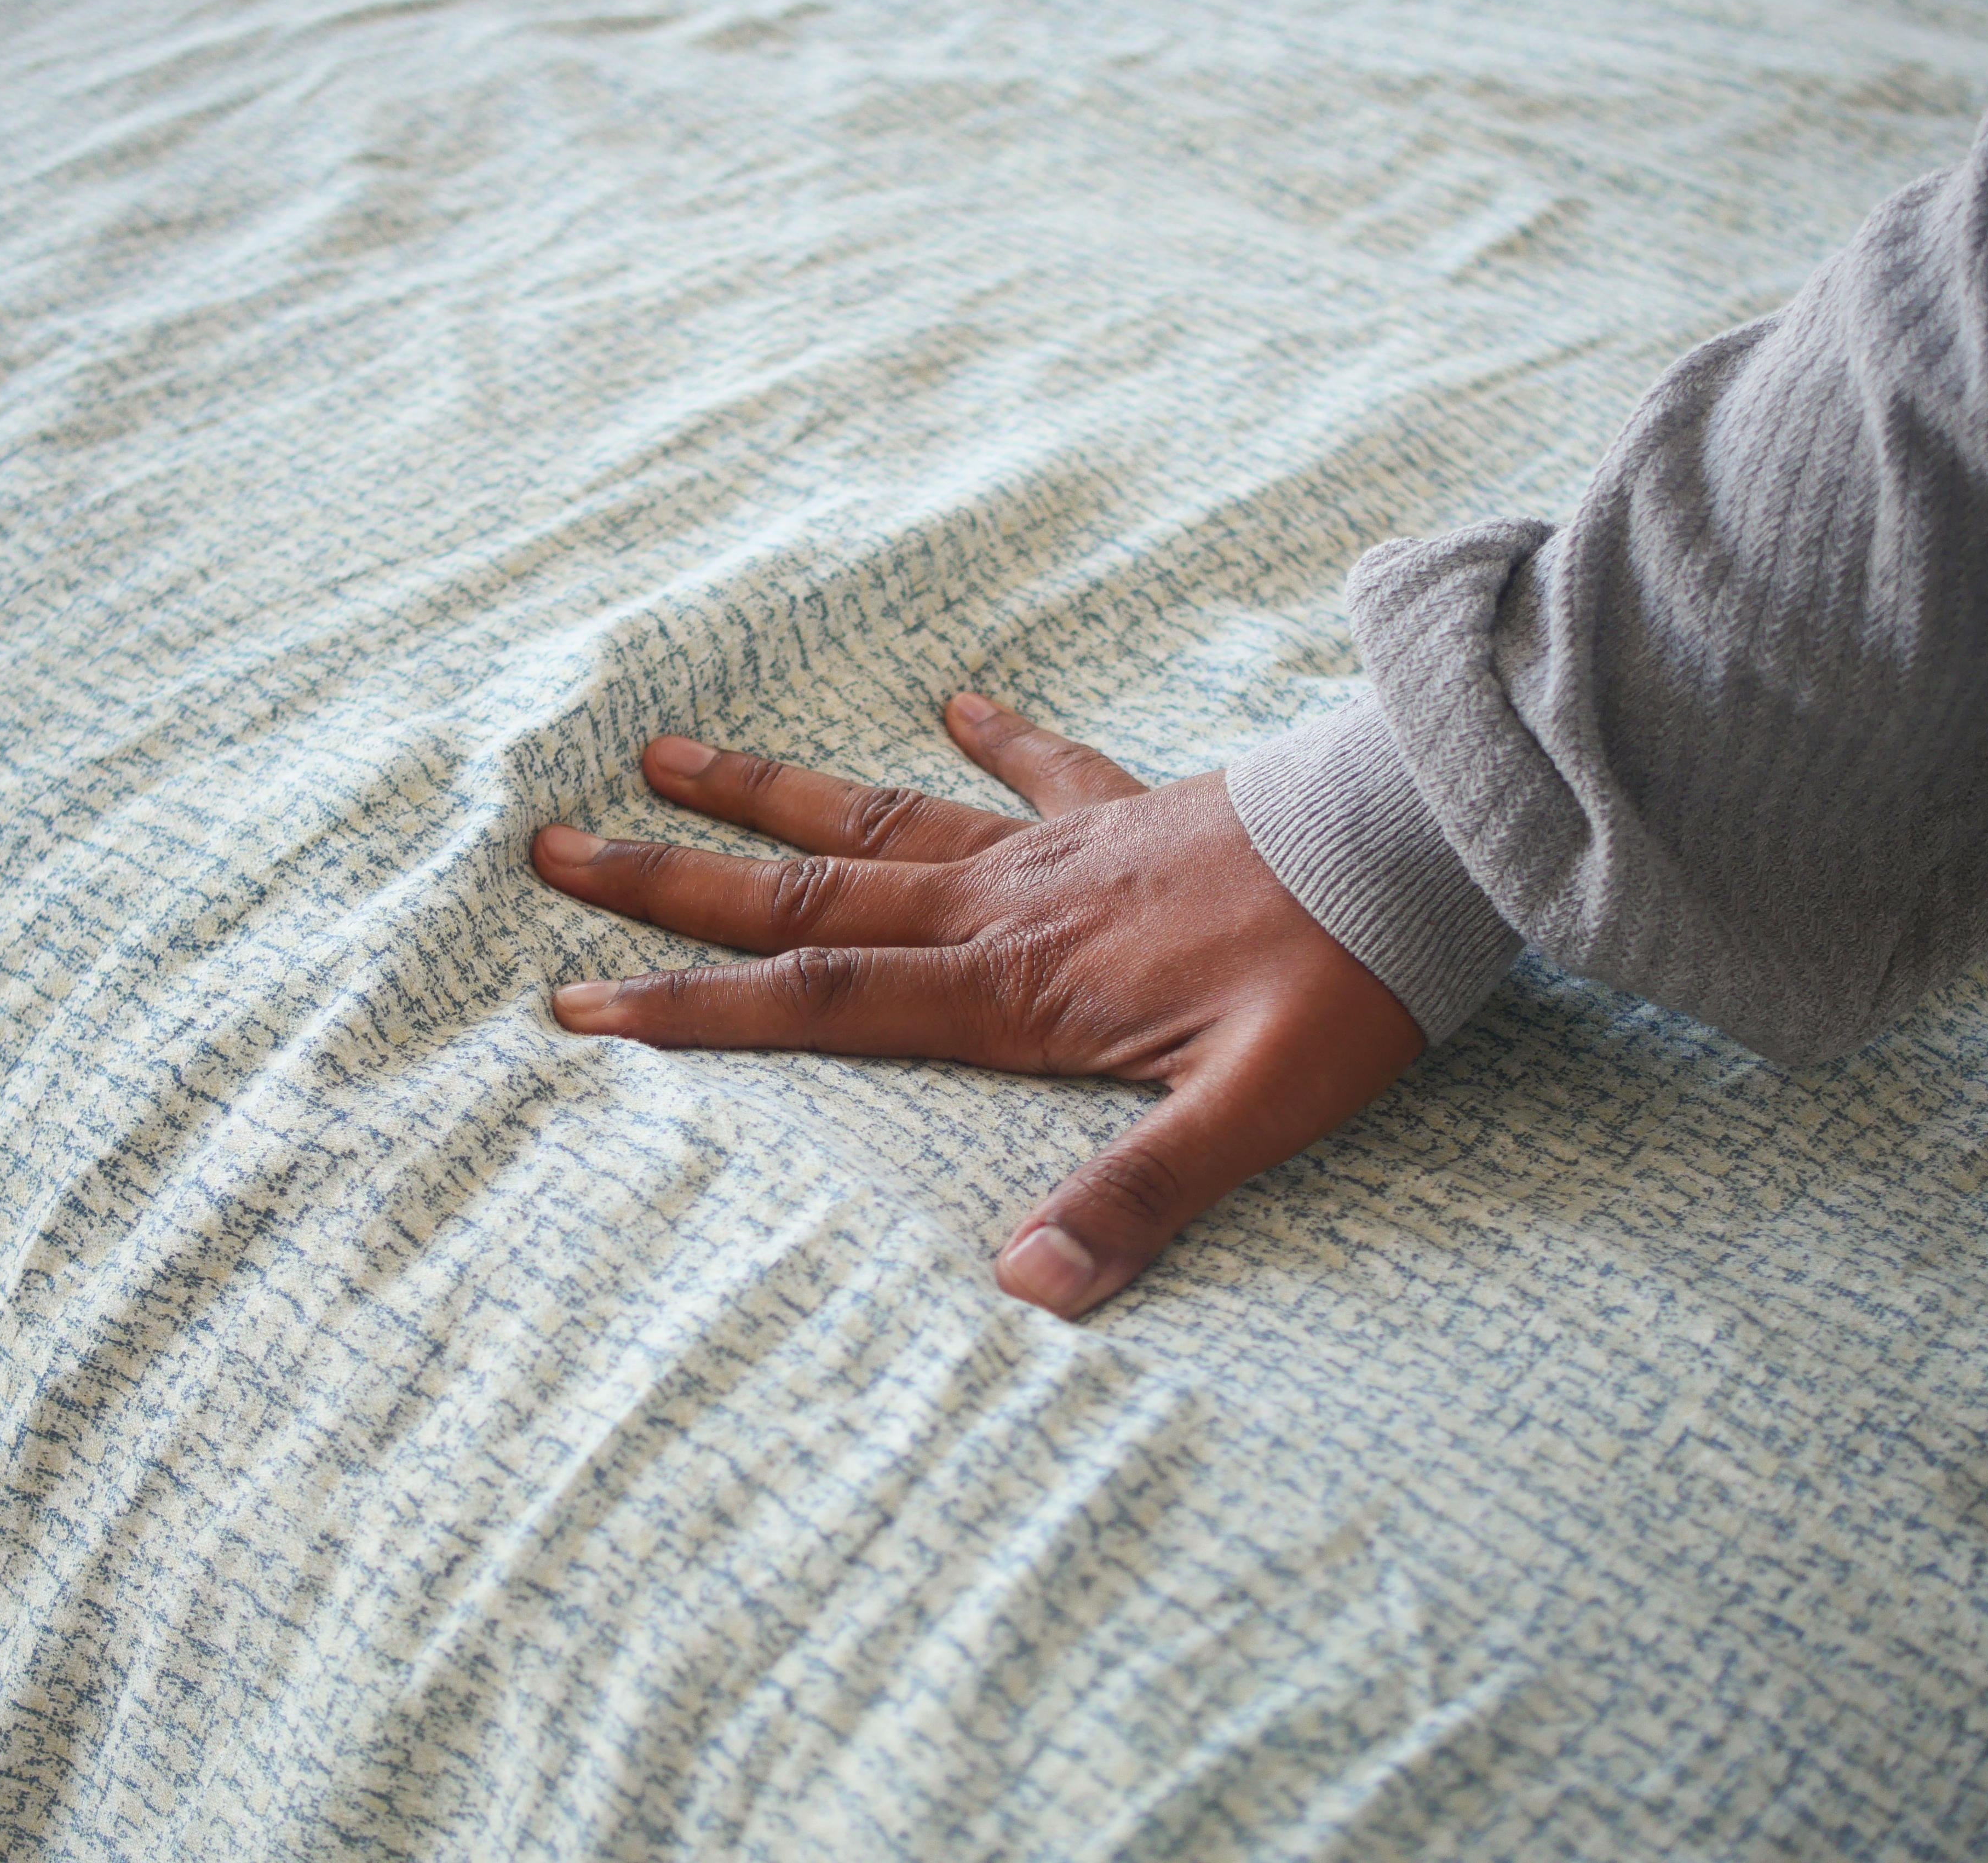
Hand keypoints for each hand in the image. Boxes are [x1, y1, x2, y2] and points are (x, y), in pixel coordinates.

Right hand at [532, 693, 1425, 1317]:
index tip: (579, 1004)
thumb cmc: (1349, 981)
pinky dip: (996, 730)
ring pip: (884, 812)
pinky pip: (1043, 761)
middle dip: (674, 883)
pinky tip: (951, 693)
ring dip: (772, 790)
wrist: (1433, 843)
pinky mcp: (1131, 807)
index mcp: (1019, 985)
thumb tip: (1025, 1295)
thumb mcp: (1258, 1115)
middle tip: (554, 848)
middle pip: (810, 890)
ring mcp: (1064, 845)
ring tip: (667, 746)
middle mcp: (1012, 905)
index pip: (824, 997)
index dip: (696, 1011)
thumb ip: (1140, 1199)